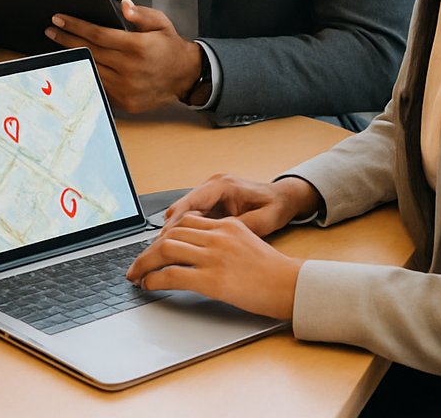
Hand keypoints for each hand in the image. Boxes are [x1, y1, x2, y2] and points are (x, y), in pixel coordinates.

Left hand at [45, 0, 199, 111]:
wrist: (186, 76)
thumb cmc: (168, 46)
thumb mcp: (160, 23)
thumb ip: (140, 14)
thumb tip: (122, 5)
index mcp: (137, 47)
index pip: (97, 34)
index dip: (75, 26)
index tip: (58, 19)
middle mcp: (131, 69)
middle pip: (89, 51)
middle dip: (66, 40)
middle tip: (51, 31)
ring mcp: (127, 88)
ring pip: (90, 69)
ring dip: (72, 57)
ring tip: (59, 46)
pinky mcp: (125, 102)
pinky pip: (99, 86)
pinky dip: (86, 74)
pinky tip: (76, 63)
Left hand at [124, 213, 303, 319]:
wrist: (294, 286)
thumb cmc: (274, 271)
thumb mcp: (248, 242)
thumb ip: (223, 240)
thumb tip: (198, 249)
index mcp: (226, 225)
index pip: (185, 222)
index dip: (164, 235)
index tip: (154, 246)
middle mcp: (218, 236)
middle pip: (171, 234)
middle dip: (149, 249)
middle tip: (138, 263)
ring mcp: (214, 256)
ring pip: (165, 250)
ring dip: (144, 263)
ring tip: (137, 274)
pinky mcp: (213, 280)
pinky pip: (172, 275)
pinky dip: (154, 279)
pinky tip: (148, 285)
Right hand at [161, 173, 321, 237]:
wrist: (284, 198)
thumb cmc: (275, 207)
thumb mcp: (261, 222)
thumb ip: (236, 228)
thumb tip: (214, 240)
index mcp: (222, 186)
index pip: (190, 203)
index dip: (174, 224)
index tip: (163, 241)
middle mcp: (211, 187)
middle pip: (181, 209)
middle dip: (167, 232)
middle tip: (155, 253)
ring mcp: (209, 194)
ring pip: (183, 215)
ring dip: (172, 235)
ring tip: (161, 255)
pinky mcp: (211, 204)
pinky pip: (191, 219)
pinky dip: (183, 234)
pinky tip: (177, 251)